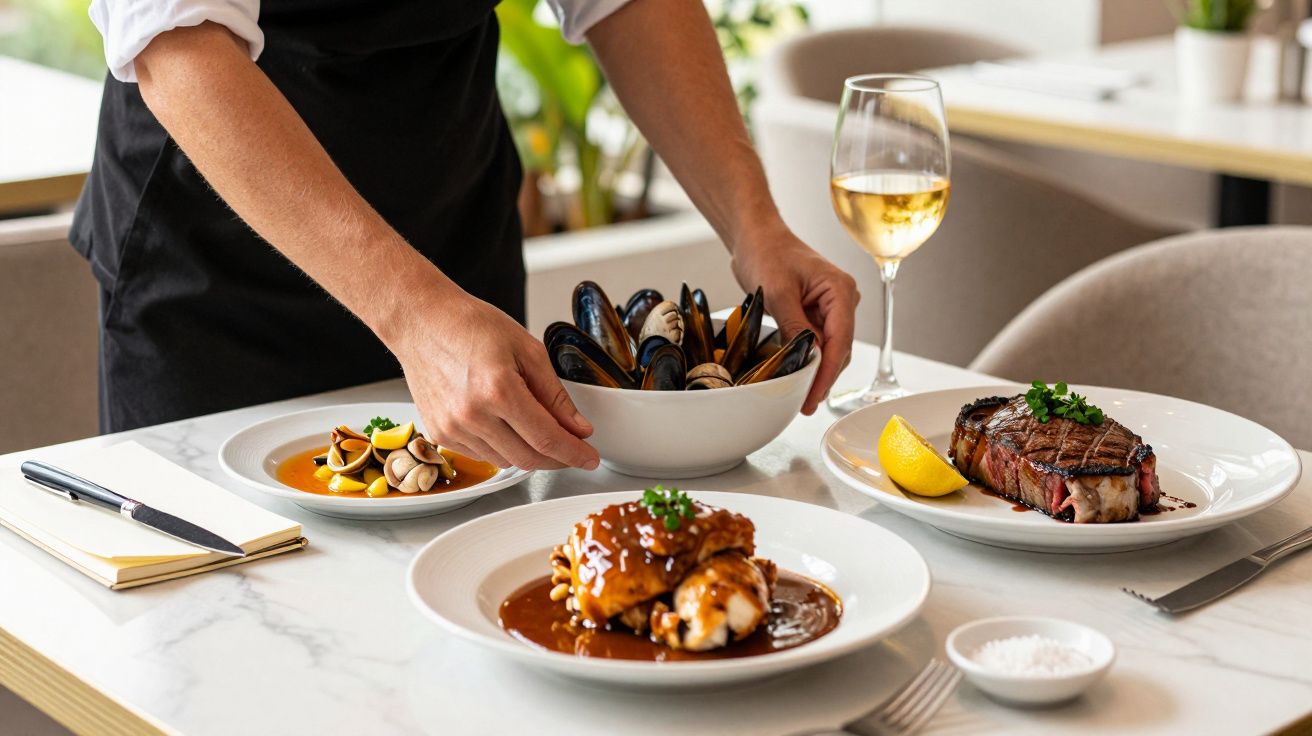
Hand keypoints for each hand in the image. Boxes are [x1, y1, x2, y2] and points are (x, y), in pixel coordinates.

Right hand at [392, 293, 599, 470]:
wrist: (422, 322)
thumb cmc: (471, 325)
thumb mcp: (527, 349)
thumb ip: (555, 395)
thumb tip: (578, 427)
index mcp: (499, 390)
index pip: (547, 438)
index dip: (574, 453)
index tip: (589, 458)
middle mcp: (473, 415)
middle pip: (528, 458)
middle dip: (557, 458)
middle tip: (572, 449)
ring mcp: (452, 428)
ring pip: (506, 461)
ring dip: (529, 453)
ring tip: (537, 429)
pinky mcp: (440, 433)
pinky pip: (482, 455)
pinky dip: (502, 448)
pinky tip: (506, 426)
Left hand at [730, 222, 858, 414]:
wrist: (756, 238)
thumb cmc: (767, 253)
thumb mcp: (778, 291)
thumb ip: (795, 325)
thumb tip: (809, 357)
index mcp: (840, 290)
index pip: (841, 340)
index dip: (828, 371)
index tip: (815, 395)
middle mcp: (842, 300)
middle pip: (839, 349)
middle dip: (822, 377)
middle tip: (804, 404)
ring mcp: (830, 308)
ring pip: (828, 349)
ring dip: (815, 371)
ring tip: (799, 396)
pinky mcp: (815, 314)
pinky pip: (816, 342)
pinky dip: (806, 359)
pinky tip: (796, 376)